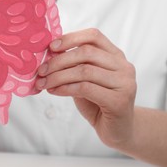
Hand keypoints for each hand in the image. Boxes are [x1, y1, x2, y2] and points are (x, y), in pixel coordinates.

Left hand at [35, 28, 136, 147]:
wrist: (118, 130)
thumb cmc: (98, 102)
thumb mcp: (85, 79)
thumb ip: (74, 65)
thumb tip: (48, 55)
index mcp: (116, 55)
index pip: (94, 36)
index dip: (70, 38)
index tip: (51, 47)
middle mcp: (124, 66)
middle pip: (86, 53)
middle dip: (59, 60)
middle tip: (41, 70)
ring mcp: (124, 83)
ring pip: (84, 71)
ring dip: (58, 76)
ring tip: (43, 83)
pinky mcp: (119, 101)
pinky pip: (85, 88)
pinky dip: (65, 88)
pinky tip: (54, 91)